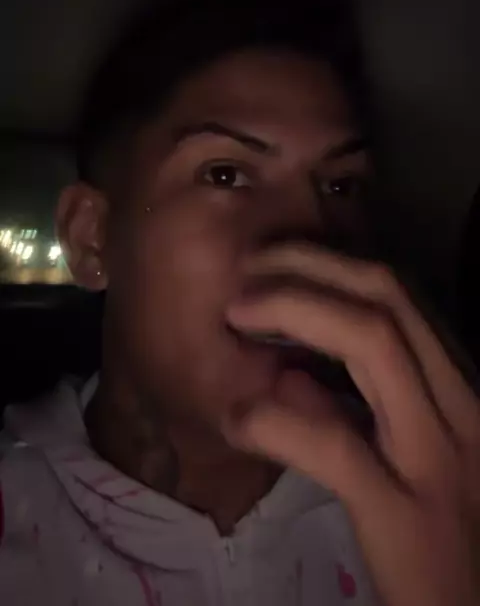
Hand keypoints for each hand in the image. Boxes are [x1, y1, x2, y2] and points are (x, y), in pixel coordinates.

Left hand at [225, 245, 479, 605]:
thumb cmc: (448, 531)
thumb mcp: (417, 452)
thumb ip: (367, 409)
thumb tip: (292, 374)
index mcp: (459, 387)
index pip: (401, 293)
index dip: (331, 261)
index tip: (275, 259)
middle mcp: (462, 407)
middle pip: (386, 298)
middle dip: (307, 266)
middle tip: (246, 270)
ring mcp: (439, 458)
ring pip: (374, 344)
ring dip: (293, 310)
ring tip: (237, 314)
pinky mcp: (409, 517)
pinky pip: (337, 447)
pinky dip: (278, 420)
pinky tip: (238, 420)